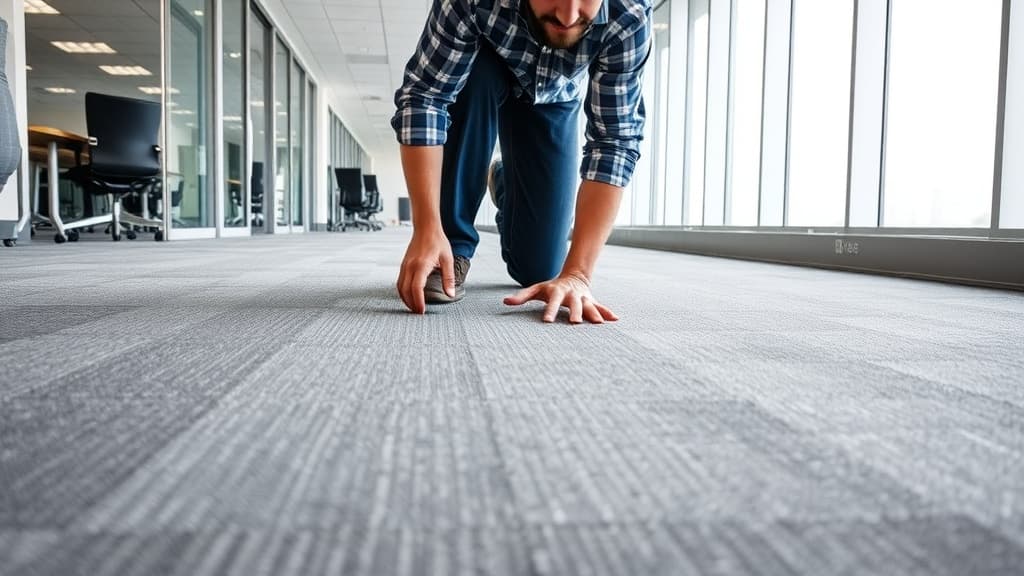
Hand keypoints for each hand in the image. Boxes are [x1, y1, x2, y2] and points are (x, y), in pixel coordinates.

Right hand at [396, 227, 453, 313]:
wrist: (426, 228)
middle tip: (418, 313)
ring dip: (405, 299)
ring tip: (414, 308)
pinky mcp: (403, 265)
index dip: (418, 302)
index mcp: (421, 265)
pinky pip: (399, 282)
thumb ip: (449, 278)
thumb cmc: (437, 241)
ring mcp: (404, 266)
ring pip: (400, 287)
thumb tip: (450, 293)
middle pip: (406, 291)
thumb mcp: (448, 259)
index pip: (416, 289)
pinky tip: (409, 297)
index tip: (422, 311)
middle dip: (411, 304)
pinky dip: (403, 292)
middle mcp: (410, 267)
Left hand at [503, 273, 618, 323]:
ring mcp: (583, 298)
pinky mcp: (591, 302)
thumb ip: (521, 297)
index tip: (546, 321)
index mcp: (557, 292)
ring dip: (593, 314)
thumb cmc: (551, 287)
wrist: (574, 277)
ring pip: (589, 306)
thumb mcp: (536, 290)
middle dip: (574, 313)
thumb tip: (505, 302)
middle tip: (574, 323)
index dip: (549, 310)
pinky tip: (615, 320)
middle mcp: (572, 295)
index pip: (552, 302)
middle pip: (573, 304)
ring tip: (598, 324)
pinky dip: (607, 313)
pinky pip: (600, 307)